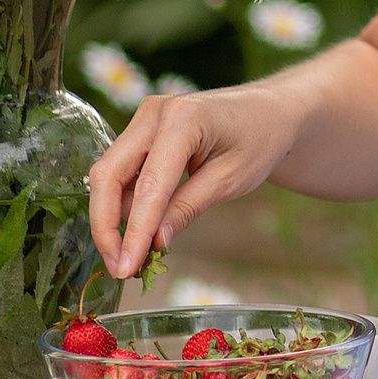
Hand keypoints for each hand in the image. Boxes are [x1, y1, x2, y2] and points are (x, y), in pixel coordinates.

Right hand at [86, 83, 299, 279]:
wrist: (270, 111)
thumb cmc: (259, 140)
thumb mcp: (230, 180)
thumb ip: (188, 208)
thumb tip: (153, 242)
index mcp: (184, 119)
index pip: (149, 185)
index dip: (135, 230)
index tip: (126, 267)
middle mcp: (155, 113)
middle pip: (109, 174)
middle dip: (106, 225)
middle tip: (118, 267)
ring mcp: (146, 118)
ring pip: (110, 173)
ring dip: (112, 217)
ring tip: (129, 256)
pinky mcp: (143, 130)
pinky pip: (123, 170)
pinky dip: (124, 202)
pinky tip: (136, 232)